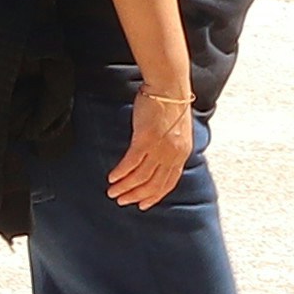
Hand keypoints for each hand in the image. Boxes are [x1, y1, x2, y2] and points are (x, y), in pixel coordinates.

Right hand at [111, 86, 193, 207]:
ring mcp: (159, 149)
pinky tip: (112, 178)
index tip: (142, 205)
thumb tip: (158, 156)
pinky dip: (121, 173)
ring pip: (141, 176)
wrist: (169, 88)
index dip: (154, 196)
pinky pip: (132, 162)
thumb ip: (169, 146)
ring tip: (113, 192)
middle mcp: (172, 155)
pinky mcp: (145, 140)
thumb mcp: (176, 131)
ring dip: (126, 187)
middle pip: (154, 184)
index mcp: (181, 154)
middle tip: (122, 201)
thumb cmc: (170, 104)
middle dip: (137, 196)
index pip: (168, 183)